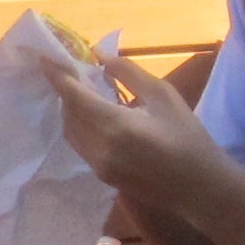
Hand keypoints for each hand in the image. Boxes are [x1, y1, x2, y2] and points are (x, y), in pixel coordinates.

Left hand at [42, 45, 222, 204]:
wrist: (201, 187)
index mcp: (115, 126)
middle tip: (72, 70)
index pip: (73, 95)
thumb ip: (129, 74)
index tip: (44, 56)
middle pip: (68, 113)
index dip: (56, 74)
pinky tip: (95, 115)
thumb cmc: (189, 137)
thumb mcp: (164, 96)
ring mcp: (98, 166)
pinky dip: (81, 126)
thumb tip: (101, 57)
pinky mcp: (103, 177)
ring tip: (84, 90)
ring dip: (71, 109)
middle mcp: (99, 148)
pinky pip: (81, 145)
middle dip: (66, 90)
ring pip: (71, 131)